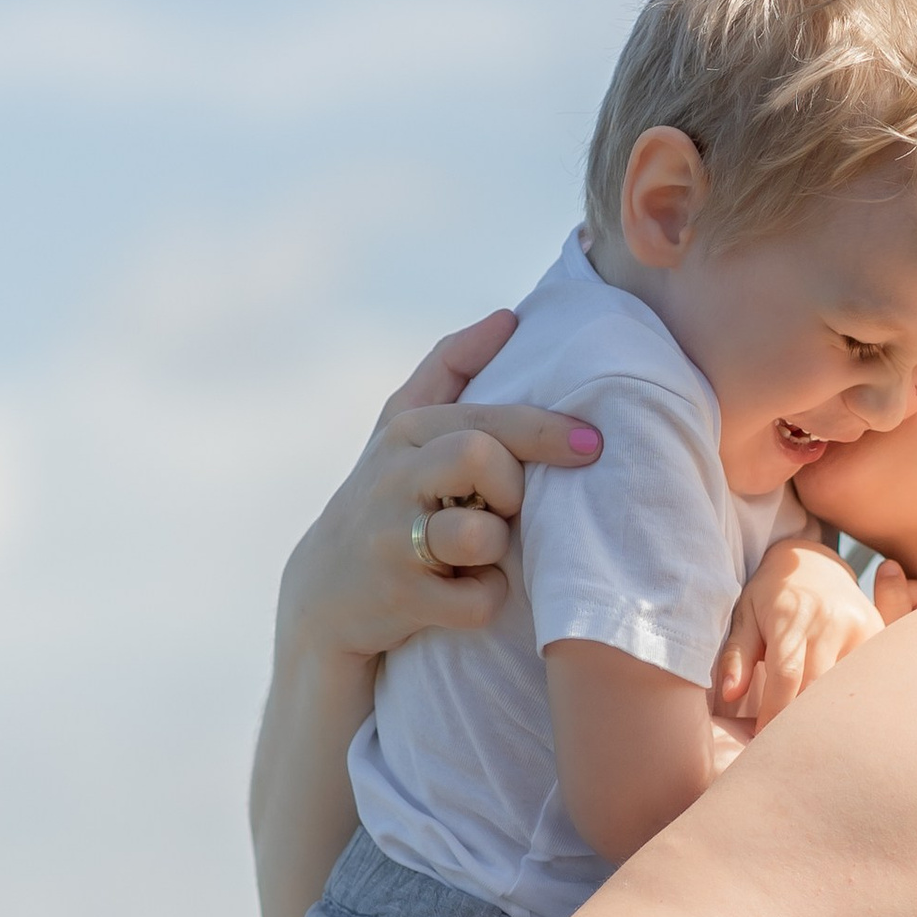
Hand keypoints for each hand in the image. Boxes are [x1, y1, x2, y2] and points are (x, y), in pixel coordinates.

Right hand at [275, 313, 604, 664]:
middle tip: (499, 508)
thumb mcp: (404, 428)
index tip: (592, 442)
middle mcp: (393, 477)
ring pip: (481, 535)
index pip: (486, 420)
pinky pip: (480, 599)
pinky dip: (485, 600)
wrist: (324, 596)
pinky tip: (462, 592)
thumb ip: (452, 368)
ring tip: (472, 553)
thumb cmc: (388, 500)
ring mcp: (393, 539)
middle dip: (509, 488)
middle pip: (481, 458)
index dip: (545, 430)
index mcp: (407, 431)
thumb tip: (510, 316)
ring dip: (495, 551)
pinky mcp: (400, 597)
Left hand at [714, 541, 890, 732]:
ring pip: (844, 687)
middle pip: (818, 688)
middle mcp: (830, 620)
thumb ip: (736, 655)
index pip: (786, 676)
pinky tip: (838, 718)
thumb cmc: (770, 596)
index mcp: (791, 615)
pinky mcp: (878, 632)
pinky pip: (864, 677)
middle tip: (785, 749)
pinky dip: (848, 698)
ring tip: (811, 739)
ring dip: (826, 715)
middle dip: (799, 722)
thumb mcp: (744, 617)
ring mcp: (860, 626)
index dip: (774, 714)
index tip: (762, 740)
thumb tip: (729, 693)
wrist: (814, 561)